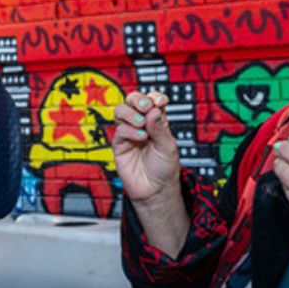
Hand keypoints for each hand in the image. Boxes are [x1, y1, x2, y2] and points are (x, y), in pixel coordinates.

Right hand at [111, 91, 187, 255]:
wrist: (155, 190)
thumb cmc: (164, 169)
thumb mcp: (169, 147)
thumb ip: (160, 128)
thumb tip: (153, 110)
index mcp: (156, 121)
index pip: (152, 100)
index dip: (155, 97)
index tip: (160, 101)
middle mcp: (142, 124)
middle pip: (133, 101)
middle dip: (138, 99)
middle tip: (146, 106)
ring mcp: (129, 133)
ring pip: (122, 111)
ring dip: (131, 112)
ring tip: (142, 124)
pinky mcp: (120, 145)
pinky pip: (120, 130)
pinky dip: (130, 130)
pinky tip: (141, 137)